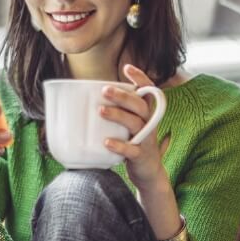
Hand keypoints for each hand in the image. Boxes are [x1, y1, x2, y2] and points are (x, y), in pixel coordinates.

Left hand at [100, 64, 167, 191]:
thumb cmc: (134, 143)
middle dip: (123, 96)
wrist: (148, 173)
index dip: (140, 78)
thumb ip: (120, 111)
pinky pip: (131, 149)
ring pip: (135, 123)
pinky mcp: (141, 156)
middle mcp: (149, 123)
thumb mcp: (131, 125)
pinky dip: (119, 145)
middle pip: (140, 105)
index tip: (127, 68)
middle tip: (105, 90)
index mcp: (146, 113)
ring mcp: (146, 140)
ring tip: (100, 111)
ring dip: (118, 115)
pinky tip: (106, 141)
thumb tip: (90, 98)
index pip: (148, 91)